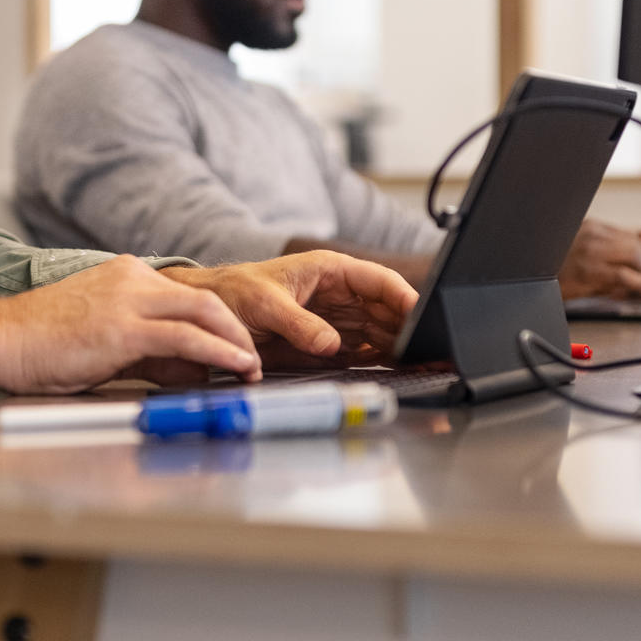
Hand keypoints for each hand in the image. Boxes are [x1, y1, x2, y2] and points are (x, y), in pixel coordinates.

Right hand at [0, 256, 260, 393]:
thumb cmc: (38, 343)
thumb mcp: (97, 331)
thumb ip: (137, 339)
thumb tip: (176, 363)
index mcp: (124, 275)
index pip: (186, 295)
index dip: (216, 322)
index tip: (233, 346)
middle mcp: (132, 279)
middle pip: (206, 299)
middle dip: (237, 330)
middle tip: (253, 358)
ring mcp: (129, 300)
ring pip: (205, 313)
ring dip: (237, 343)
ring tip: (252, 368)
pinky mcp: (124, 328)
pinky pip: (187, 338)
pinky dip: (220, 352)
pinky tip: (236, 366)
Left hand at [158, 252, 417, 368]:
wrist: (210, 312)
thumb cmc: (234, 292)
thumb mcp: (264, 304)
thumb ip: (299, 324)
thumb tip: (332, 344)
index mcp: (330, 270)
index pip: (377, 281)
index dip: (403, 296)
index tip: (423, 313)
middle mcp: (340, 294)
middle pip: (386, 310)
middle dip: (410, 327)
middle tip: (430, 349)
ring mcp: (337, 319)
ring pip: (381, 332)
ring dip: (401, 347)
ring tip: (424, 363)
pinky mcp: (330, 343)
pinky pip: (364, 351)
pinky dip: (382, 360)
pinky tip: (399, 370)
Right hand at [558, 220, 640, 299]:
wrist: (520, 270)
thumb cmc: (553, 272)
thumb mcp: (588, 268)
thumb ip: (620, 271)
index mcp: (606, 233)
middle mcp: (603, 236)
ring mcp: (594, 250)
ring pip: (639, 254)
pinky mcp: (587, 269)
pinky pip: (620, 273)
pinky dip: (639, 282)